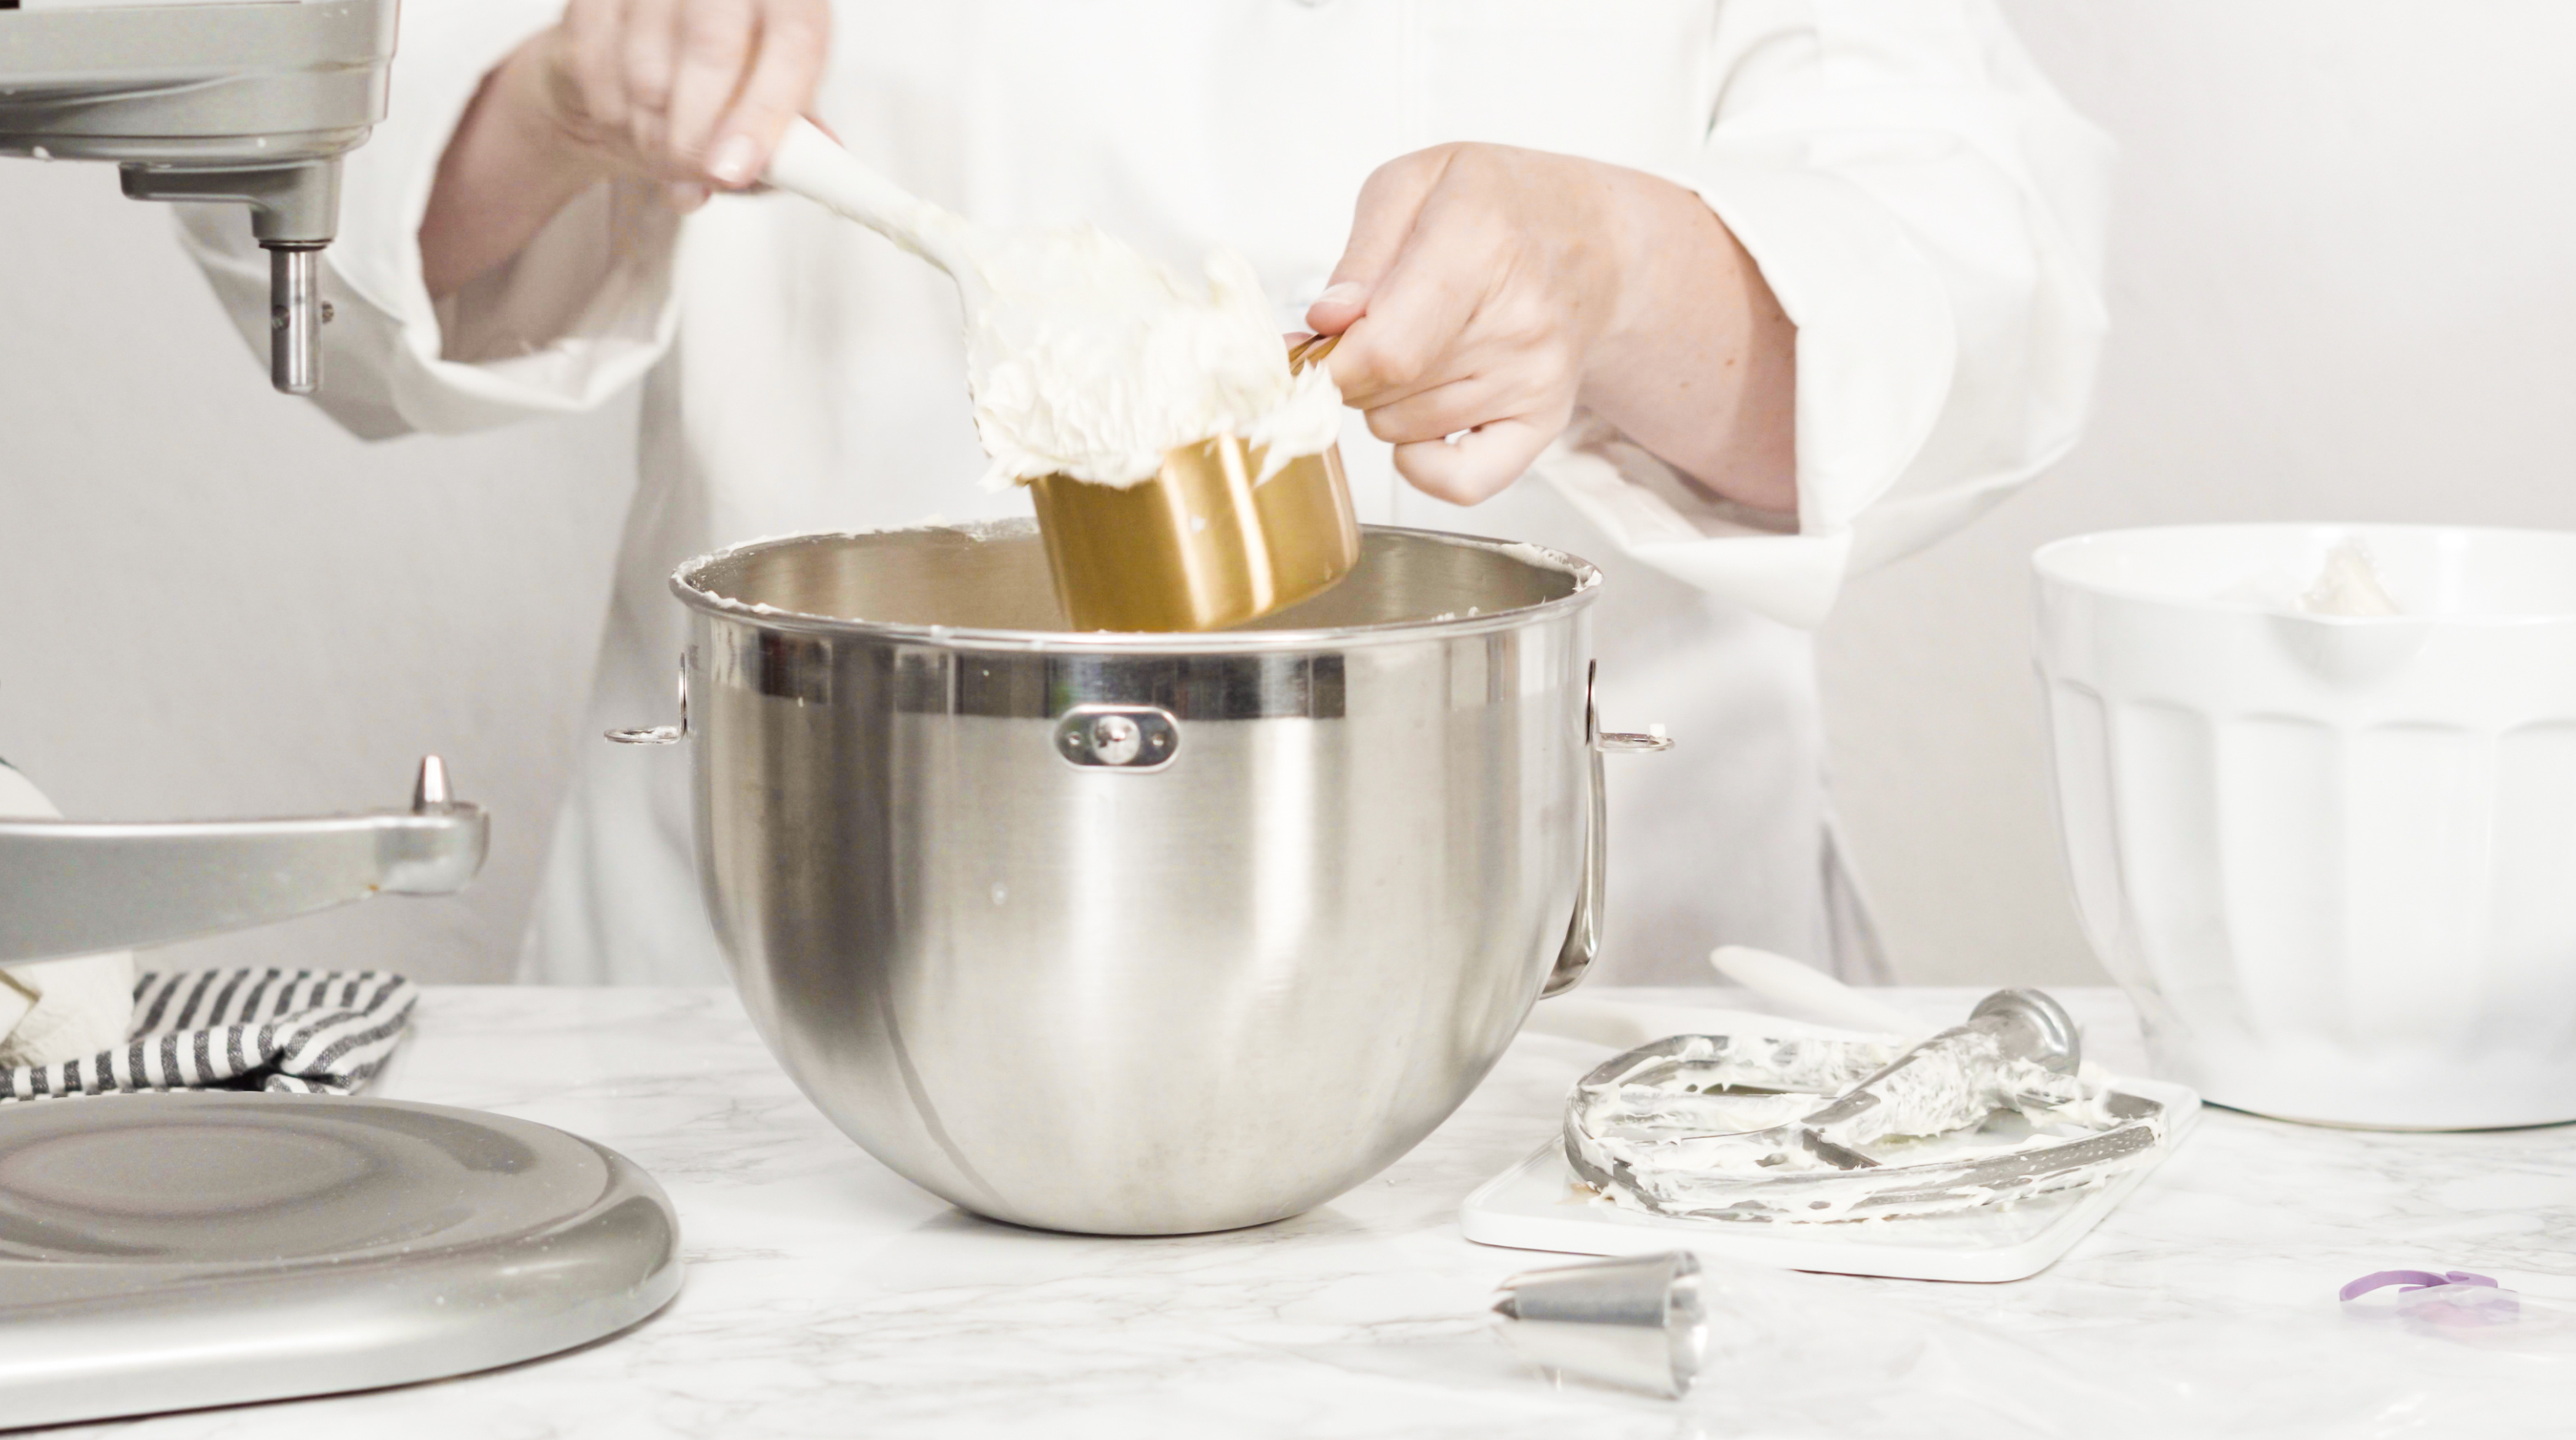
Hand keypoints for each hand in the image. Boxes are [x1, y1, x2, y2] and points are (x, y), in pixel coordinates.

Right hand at [421, 0, 828, 297]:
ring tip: (665, 161)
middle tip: (696, 180)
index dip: (765, 112)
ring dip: (654, 139)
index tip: (736, 171)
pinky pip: (594, 66)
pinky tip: (626, 128)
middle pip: (713, 48)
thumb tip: (814, 163)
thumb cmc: (718, 88)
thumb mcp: (773, 109)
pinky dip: (611, 118)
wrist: (634, 66)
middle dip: (699, 136)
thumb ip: (795, 137)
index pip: (792, 42)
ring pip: (648, 71)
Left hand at [1307, 143, 1794, 511]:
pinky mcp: (1544, 423)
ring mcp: (1535, 379)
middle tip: (1373, 331)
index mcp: (1480, 243)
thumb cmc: (1499, 206)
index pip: (1388, 350)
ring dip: (1385, 403)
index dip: (1334, 362)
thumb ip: (1362, 252)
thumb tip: (1326, 323)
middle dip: (1353, 371)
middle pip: (1388, 392)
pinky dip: (1422, 464)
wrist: (1596, 240)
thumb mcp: (1418, 182)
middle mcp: (1518, 320)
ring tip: (1416, 350)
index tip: (1318, 346)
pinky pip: (1461, 483)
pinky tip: (1422, 424)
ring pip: (1405, 432)